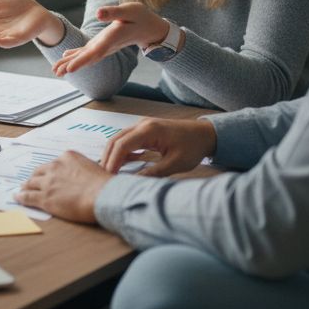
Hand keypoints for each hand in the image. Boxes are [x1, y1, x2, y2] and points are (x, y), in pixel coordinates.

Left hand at [16, 150, 110, 223]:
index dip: (50, 171)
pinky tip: (18, 198)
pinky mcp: (44, 198)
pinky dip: (21, 197)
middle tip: (32, 181)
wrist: (102, 195)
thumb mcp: (93, 168)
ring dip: (26, 186)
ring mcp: (48, 182)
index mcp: (67, 157)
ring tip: (22, 190)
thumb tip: (82, 177)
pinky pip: (28, 196)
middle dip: (35, 177)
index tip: (48, 174)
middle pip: (39, 172)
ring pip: (31, 183)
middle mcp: (55, 167)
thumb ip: (82, 170)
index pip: (54, 163)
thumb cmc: (104, 185)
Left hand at [51, 2, 170, 75]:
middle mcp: (107, 45)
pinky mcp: (103, 44)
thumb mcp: (129, 10)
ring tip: (56, 70)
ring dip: (71, 63)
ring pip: (86, 57)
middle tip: (56, 72)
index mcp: (112, 38)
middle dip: (72, 65)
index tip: (70, 68)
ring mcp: (105, 46)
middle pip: (87, 58)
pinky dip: (76, 55)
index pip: (95, 52)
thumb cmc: (140, 16)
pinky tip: (65, 57)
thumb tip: (98, 13)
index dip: (82, 60)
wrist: (149, 27)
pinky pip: (88, 52)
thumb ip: (114, 12)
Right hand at [101, 117, 216, 176]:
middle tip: (103, 176)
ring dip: (113, 155)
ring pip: (119, 139)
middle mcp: (142, 124)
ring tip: (109, 172)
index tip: (108, 176)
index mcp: (149, 130)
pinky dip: (122, 152)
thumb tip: (134, 183)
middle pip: (115, 140)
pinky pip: (128, 140)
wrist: (205, 134)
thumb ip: (153, 173)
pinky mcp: (145, 130)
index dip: (112, 161)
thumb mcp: (174, 163)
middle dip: (107, 158)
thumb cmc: (193, 146)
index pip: (122, 145)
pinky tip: (122, 165)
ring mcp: (142, 125)